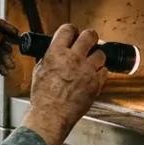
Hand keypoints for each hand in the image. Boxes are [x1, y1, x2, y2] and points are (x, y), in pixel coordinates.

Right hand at [22, 24, 108, 144]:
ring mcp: (87, 71)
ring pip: (101, 53)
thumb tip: (55, 51)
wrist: (52, 115)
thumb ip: (50, 57)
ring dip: (96, 55)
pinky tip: (92, 75)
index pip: (68, 29)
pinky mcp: (96, 83)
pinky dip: (100, 71)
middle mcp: (73, 59)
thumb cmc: (43, 97)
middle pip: (90, 36)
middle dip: (90, 37)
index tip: (73, 33)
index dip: (71, 30)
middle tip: (88, 41)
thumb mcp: (39, 71)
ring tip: (91, 61)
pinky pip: (104, 71)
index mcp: (56, 53)